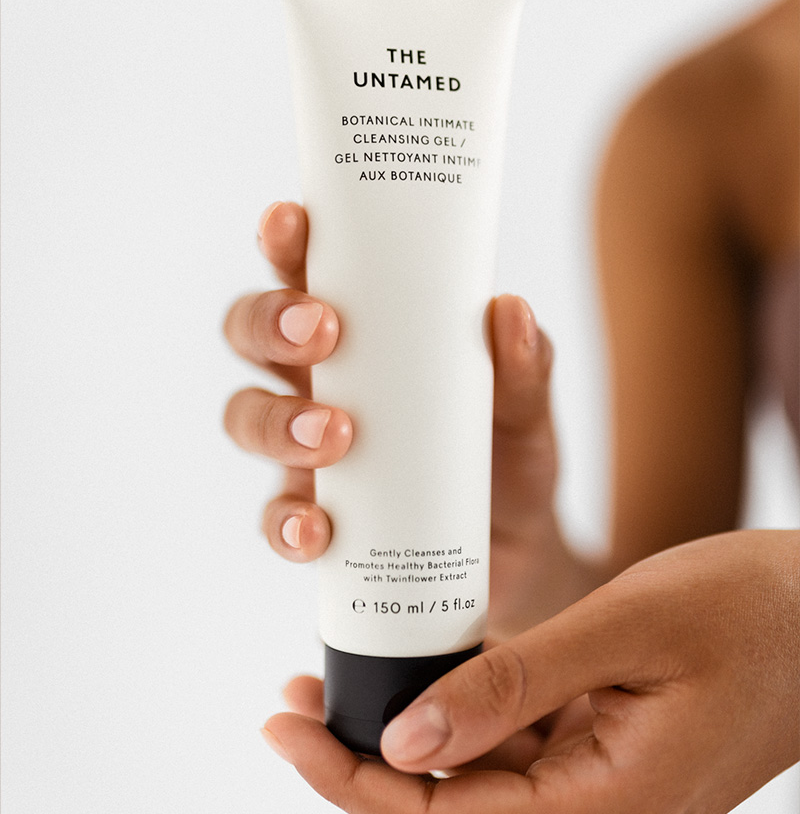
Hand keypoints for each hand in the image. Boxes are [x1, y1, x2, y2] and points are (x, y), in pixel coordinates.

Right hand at [223, 201, 593, 638]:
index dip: (286, 240)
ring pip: (246, 415)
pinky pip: (274, 516)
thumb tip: (508, 309)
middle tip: (323, 330)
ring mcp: (308, 450)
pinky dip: (286, 521)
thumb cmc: (508, 457)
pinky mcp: (314, 517)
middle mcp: (321, 380)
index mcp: (365, 332)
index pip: (309, 270)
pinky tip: (317, 529)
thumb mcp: (529, 411)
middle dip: (270, 320)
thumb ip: (527, 367)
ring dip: (277, 419)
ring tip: (338, 432)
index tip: (291, 220)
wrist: (517, 555)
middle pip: (252, 331)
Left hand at [264, 530, 799, 813]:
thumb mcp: (626, 632)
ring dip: (404, 738)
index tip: (285, 725)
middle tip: (288, 703)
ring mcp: (603, 784)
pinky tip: (423, 673)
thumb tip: (404, 744)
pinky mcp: (605, 748)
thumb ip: (514, 690)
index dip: (353, 784)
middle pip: (450, 811)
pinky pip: (517, 746)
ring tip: (335, 683)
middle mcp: (601, 812)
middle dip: (359, 766)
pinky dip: (461, 715)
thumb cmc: (748, 611)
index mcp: (611, 809)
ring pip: (476, 779)